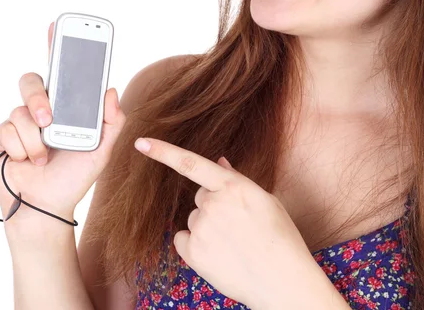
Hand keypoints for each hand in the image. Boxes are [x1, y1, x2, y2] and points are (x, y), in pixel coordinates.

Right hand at [0, 21, 126, 223]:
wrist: (47, 207)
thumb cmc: (75, 177)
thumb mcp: (103, 149)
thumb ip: (113, 121)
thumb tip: (111, 90)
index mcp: (65, 106)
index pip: (60, 70)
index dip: (56, 47)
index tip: (56, 25)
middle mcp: (40, 109)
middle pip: (32, 81)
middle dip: (40, 98)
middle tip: (51, 120)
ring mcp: (18, 122)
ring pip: (22, 109)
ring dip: (36, 137)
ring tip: (44, 155)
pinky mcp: (0, 136)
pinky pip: (9, 129)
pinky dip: (23, 148)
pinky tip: (27, 162)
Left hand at [133, 137, 317, 308]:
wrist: (282, 281)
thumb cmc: (280, 237)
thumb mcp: (265, 199)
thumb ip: (236, 180)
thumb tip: (218, 162)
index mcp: (232, 186)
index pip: (191, 163)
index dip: (163, 151)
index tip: (140, 142)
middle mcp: (213, 204)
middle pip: (201, 196)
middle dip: (214, 205)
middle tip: (238, 225)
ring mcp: (201, 229)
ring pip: (195, 219)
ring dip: (208, 227)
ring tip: (235, 244)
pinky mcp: (194, 253)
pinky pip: (184, 239)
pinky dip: (196, 246)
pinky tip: (219, 255)